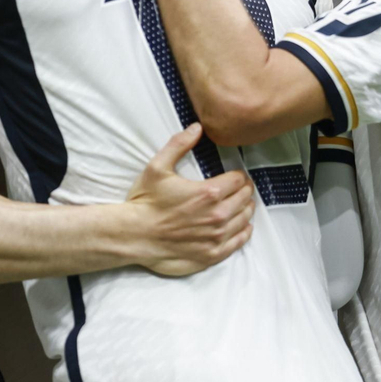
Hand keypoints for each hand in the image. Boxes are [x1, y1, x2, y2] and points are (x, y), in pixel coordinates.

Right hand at [124, 124, 254, 276]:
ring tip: (243, 205)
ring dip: (245, 210)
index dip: (239, 176)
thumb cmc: (145, 202)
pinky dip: (244, 232)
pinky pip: (238, 242)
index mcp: (209, 193)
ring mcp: (216, 237)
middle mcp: (217, 215)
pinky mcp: (212, 254)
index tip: (236, 176)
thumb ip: (179, 144)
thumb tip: (197, 127)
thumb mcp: (157, 167)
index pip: (238, 180)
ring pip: (244, 219)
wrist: (134, 235)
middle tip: (241, 189)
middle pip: (245, 199)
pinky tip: (243, 227)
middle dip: (244, 191)